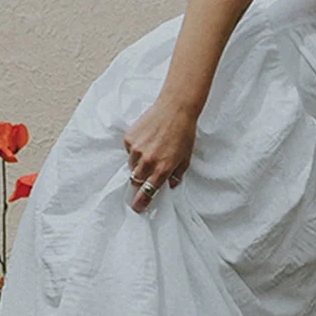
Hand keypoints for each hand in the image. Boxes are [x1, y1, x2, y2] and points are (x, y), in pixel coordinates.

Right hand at [123, 97, 197, 211]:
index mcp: (163, 168)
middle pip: (136, 180)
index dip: (141, 202)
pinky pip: (129, 150)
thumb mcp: (185, 157)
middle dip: (140, 181)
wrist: (175, 109)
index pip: (148, 192)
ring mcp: (137, 149)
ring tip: (150, 151)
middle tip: (146, 173)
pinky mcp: (130, 138)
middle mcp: (148, 161)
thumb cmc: (183, 133)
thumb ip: (177, 174)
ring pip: (132, 165)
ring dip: (138, 164)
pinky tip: (147, 139)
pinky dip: (135, 149)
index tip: (137, 207)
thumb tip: (170, 185)